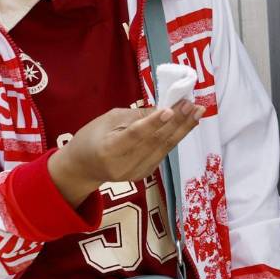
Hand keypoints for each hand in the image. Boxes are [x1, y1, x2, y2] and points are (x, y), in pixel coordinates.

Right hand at [47, 101, 202, 205]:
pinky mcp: (144, 174)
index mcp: (108, 150)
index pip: (134, 135)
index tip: (171, 109)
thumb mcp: (108, 120)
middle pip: (154, 142)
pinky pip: (163, 152)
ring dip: (182, 128)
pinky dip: (175, 137)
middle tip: (191, 104)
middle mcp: (123, 166)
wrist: (83, 168)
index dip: (153, 123)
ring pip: (163, 148)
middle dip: (176, 122)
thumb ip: (135, 116)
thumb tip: (165, 108)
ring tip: (197, 111)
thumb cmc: (92, 137)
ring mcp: (135, 173)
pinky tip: (187, 124)